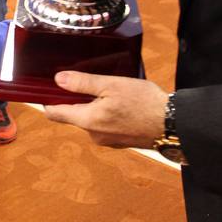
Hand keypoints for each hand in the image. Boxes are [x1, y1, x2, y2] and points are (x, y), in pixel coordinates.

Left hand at [43, 72, 167, 147]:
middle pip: (73, 115)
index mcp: (88, 121)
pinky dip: (107, 114)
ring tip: (110, 91)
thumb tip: (58, 80)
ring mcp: (106, 141)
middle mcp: (93, 135)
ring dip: (94, 106)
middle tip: (88, 81)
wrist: (173, 125)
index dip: (48, 100)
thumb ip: (83, 83)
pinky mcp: (118, 142)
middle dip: (76, 99)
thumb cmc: (144, 103)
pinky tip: (121, 103)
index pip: (54, 114)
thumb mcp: (111, 85)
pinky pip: (104, 125)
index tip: (48, 87)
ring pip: (90, 120)